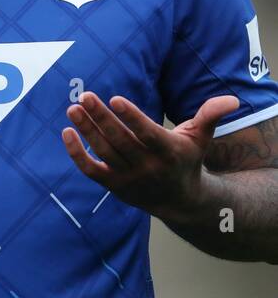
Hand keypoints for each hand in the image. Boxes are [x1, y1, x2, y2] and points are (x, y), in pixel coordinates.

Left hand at [61, 92, 238, 221]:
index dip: (132, 118)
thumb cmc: (186, 160)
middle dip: (102, 118)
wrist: (180, 201)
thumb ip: (210, 116)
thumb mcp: (200, 138)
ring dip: (87, 130)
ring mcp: (128, 178)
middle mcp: (148, 167)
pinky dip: (76, 153)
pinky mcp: (112, 185)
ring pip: (104, 152)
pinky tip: (66, 132)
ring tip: (73, 108)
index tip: (116, 98)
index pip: (148, 134)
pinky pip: (90, 169)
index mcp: (170, 153)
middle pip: (121, 141)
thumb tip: (231, 99)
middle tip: (85, 96)